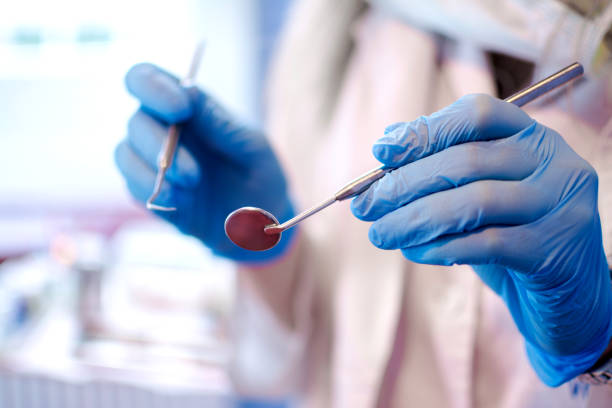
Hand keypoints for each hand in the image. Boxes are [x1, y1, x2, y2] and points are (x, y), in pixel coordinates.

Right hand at [115, 63, 294, 261]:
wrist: (262, 224)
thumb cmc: (260, 175)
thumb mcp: (253, 147)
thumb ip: (220, 122)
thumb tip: (188, 88)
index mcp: (188, 107)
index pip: (148, 78)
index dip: (153, 86)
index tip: (180, 108)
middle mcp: (164, 129)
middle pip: (136, 121)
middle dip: (158, 143)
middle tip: (193, 172)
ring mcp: (153, 163)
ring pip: (125, 154)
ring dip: (152, 170)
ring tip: (191, 186)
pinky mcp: (151, 193)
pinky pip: (133, 187)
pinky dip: (153, 192)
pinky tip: (181, 201)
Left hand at [351, 94, 611, 384]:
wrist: (566, 291)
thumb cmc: (512, 232)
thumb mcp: (479, 192)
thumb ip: (442, 168)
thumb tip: (384, 150)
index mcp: (531, 135)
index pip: (478, 114)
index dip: (425, 130)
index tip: (382, 151)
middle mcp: (552, 162)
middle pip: (468, 161)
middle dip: (405, 183)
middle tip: (364, 205)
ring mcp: (559, 205)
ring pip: (475, 202)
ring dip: (415, 218)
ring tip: (379, 233)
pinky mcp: (554, 249)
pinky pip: (487, 244)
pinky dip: (442, 247)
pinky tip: (414, 251)